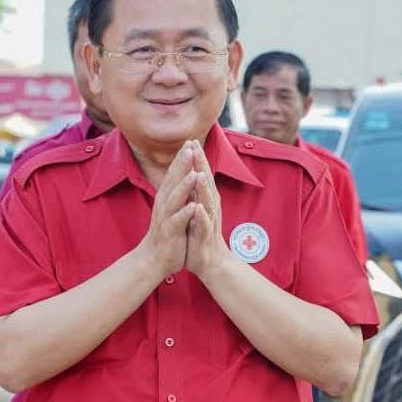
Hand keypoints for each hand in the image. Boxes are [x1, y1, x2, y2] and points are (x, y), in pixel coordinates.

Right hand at [139, 142, 197, 277]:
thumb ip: (177, 191)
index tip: (191, 140)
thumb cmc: (167, 232)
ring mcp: (167, 218)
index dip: (182, 157)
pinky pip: (178, 221)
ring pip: (175, 199)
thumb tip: (184, 173)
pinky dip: (185, 213)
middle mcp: (164, 204)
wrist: (154, 259)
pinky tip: (193, 206)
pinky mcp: (170, 233)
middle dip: (182, 164)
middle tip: (190, 146)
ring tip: (194, 173)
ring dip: (184, 186)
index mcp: (167, 197)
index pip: (174, 174)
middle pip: (173, 180)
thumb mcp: (172, 208)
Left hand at [185, 141, 229, 277]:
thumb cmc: (201, 234)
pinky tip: (197, 208)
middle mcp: (210, 206)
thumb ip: (197, 192)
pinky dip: (200, 216)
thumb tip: (193, 173)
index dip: (197, 158)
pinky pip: (204, 225)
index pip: (202, 174)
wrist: (210, 261)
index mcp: (206, 199)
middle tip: (195, 146)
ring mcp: (209, 221)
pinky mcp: (205, 236)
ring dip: (203, 188)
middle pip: (206, 182)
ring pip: (207, 201)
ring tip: (198, 174)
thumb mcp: (198, 209)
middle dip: (201, 164)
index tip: (191, 140)